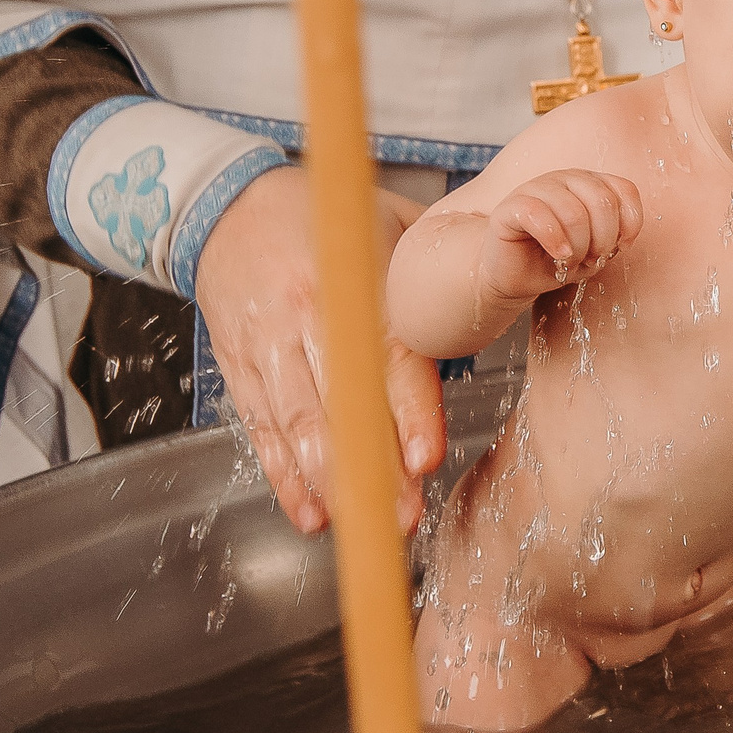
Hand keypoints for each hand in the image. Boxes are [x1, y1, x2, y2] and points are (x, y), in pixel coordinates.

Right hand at [195, 166, 443, 536]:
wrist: (230, 207)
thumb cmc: (329, 222)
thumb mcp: (390, 224)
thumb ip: (437, 269)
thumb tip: (502, 289)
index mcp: (350, 284)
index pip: (385, 356)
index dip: (405, 410)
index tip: (425, 457)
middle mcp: (304, 319)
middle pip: (341, 404)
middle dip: (372, 466)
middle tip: (404, 516)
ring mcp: (266, 347)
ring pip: (297, 426)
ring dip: (330, 483)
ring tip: (364, 525)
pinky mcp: (239, 369)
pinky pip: (261, 430)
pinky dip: (283, 477)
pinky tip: (311, 515)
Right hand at [480, 170, 643, 301]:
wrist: (515, 276)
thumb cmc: (555, 260)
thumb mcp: (593, 251)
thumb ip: (612, 239)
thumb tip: (620, 238)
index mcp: (588, 183)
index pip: (624, 190)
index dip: (630, 223)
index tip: (621, 247)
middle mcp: (564, 178)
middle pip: (602, 201)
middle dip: (604, 239)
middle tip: (591, 258)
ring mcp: (536, 188)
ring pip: (573, 211)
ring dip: (579, 246)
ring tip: (570, 261)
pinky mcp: (511, 206)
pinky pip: (538, 215)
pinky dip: (555, 240)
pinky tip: (558, 254)